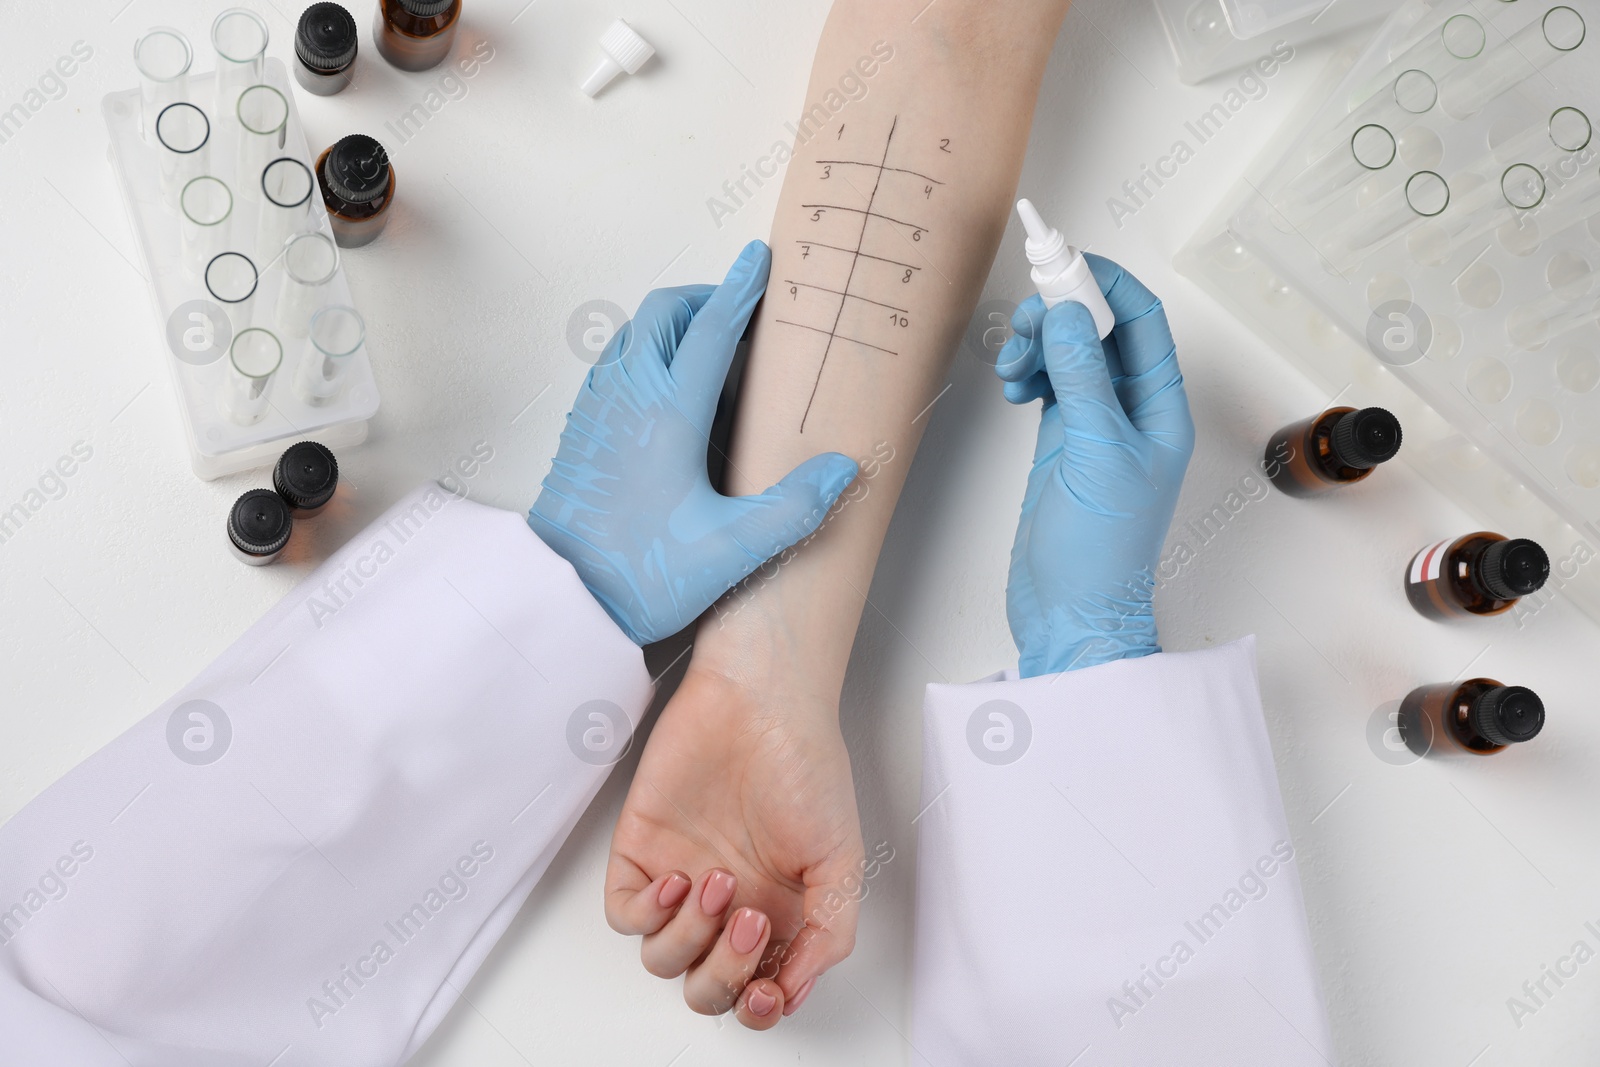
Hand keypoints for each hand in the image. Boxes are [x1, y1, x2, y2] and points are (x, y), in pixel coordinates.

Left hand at [529, 241, 859, 645]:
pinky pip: (614, 365)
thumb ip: (791, 508)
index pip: (712, 330)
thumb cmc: (640, 575)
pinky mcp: (580, 431)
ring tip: (710, 352)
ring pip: (633, 335)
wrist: (560, 600)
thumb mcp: (731, 549)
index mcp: (668, 412)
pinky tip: (667, 394)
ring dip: (672, 325)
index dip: (741, 290)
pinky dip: (645, 354)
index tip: (761, 260)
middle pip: (664, 314)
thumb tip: (841, 470)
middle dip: (704, 299)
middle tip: (741, 315)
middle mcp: (628, 398)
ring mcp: (597, 411)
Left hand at [604, 667, 863, 1027]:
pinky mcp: (640, 853)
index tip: (770, 991)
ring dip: (691, 936)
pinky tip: (678, 879)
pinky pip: (625, 916)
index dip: (760, 1007)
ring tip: (721, 880)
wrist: (759, 700)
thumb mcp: (841, 857)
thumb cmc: (805, 764)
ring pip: (663, 960)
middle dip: (726, 972)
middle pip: (706, 987)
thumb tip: (796, 989)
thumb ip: (829, 932)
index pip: (756, 991)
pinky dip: (647, 913)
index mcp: (777, 912)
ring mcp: (682, 881)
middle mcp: (727, 905)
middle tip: (749, 918)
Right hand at [994, 256, 1194, 677]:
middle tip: (1025, 321)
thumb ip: (1082, 379)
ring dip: (1038, 346)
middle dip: (1061, 314)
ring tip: (1013, 367)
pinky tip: (1013, 386)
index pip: (1141, 320)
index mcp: (1161, 408)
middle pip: (1099, 331)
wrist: (1072, 614)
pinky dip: (1029, 374)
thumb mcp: (1095, 454)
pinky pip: (1049, 386)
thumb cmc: (1101, 551)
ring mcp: (1096, 427)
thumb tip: (1070, 314)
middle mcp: (1132, 411)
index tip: (1060, 261)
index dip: (1105, 283)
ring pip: (1069, 356)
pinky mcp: (1062, 445)